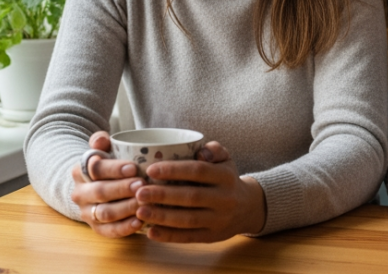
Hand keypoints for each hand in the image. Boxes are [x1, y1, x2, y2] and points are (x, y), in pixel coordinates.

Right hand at [71, 131, 143, 237]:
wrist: (93, 186)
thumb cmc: (106, 165)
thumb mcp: (102, 149)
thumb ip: (100, 141)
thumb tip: (101, 140)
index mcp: (80, 171)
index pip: (95, 169)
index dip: (114, 169)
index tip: (133, 167)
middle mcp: (80, 193)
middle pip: (101, 192)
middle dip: (122, 189)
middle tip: (142, 185)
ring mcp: (87, 212)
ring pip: (105, 213)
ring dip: (126, 208)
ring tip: (144, 202)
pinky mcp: (96, 228)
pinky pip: (109, 231)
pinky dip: (125, 228)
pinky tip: (140, 221)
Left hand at [134, 141, 266, 242]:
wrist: (248, 208)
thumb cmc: (227, 179)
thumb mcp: (226, 159)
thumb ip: (214, 149)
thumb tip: (200, 151)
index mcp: (226, 176)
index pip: (198, 171)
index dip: (174, 170)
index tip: (150, 170)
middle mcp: (225, 199)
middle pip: (191, 197)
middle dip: (163, 195)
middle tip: (139, 192)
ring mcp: (219, 220)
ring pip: (188, 219)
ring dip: (162, 217)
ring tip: (140, 211)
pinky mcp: (213, 236)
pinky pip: (189, 237)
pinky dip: (169, 236)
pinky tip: (151, 232)